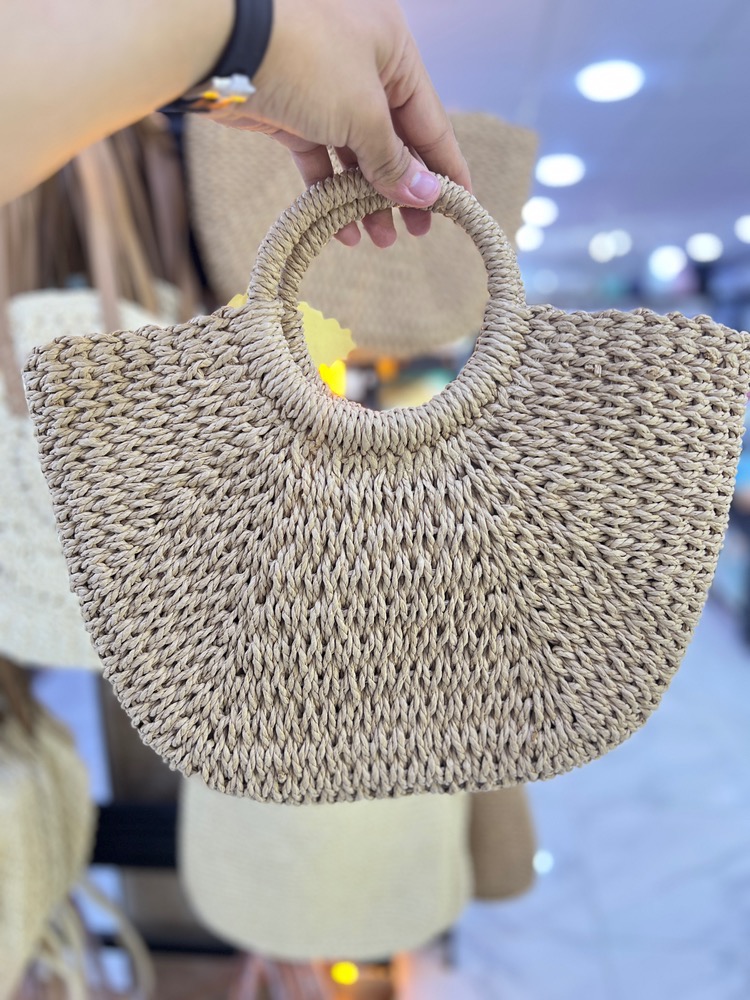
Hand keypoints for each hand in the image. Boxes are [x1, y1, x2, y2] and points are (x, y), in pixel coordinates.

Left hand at [209, 0, 470, 247]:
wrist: (222, 43)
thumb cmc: (305, 58)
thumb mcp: (363, 113)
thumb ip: (394, 160)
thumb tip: (426, 196)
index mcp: (393, 51)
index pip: (432, 121)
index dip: (447, 168)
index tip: (462, 208)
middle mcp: (362, 65)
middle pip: (393, 140)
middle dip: (402, 190)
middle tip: (414, 233)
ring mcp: (323, 89)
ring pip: (355, 153)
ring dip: (366, 198)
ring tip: (377, 239)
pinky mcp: (290, 110)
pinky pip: (320, 156)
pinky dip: (330, 190)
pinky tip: (340, 226)